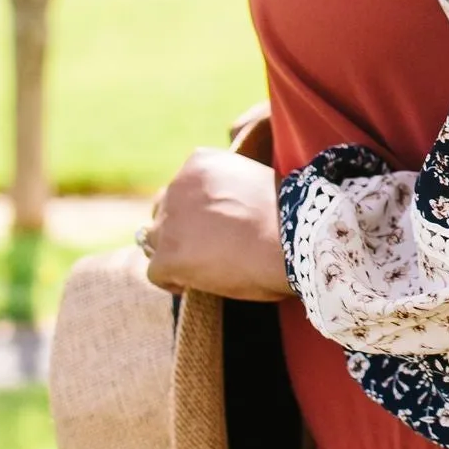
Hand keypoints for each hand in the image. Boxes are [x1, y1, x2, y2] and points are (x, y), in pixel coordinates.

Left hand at [141, 147, 291, 300]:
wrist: (293, 238)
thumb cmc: (287, 215)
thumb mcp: (253, 183)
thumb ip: (230, 189)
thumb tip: (228, 212)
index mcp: (200, 162)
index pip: (183, 186)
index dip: (196, 210)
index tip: (213, 226)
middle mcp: (178, 185)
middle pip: (164, 210)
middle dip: (181, 228)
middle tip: (204, 249)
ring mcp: (170, 221)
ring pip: (155, 240)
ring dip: (173, 253)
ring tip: (199, 269)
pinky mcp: (167, 256)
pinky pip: (156, 272)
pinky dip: (172, 281)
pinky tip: (194, 286)